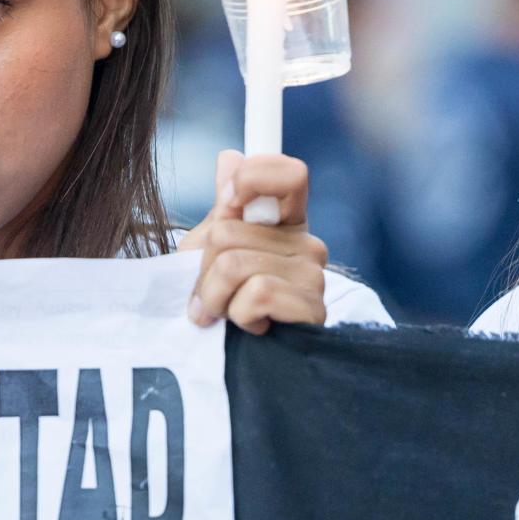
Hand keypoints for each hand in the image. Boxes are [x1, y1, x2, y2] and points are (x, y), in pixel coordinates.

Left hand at [180, 150, 328, 334]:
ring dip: (213, 297)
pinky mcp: (312, 309)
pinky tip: (250, 327)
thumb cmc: (228, 303)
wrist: (241, 363)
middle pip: (229, 230)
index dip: (254, 178)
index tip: (228, 202)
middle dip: (204, 267)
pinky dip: (237, 315)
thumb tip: (229, 156)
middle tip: (212, 293)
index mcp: (287, 222)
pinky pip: (255, 294)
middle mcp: (308, 244)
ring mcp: (313, 276)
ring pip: (234, 264)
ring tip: (224, 314)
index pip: (290, 173)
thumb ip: (225, 209)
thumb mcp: (214, 251)